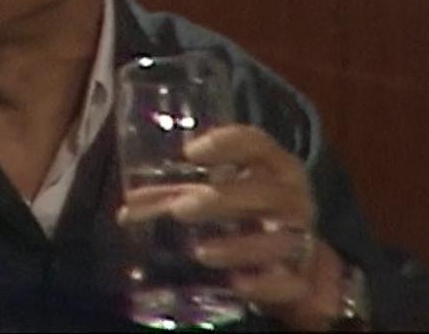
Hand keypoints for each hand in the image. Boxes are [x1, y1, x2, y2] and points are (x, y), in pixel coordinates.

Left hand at [117, 124, 343, 330]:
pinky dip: (263, 283)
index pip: (256, 143)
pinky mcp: (300, 278)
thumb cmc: (247, 213)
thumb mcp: (215, 197)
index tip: (191, 151)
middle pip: (265, 192)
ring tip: (201, 252)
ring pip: (279, 239)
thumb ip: (173, 197)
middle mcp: (291, 197)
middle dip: (223, 199)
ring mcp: (301, 237)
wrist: (294, 262)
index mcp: (272, 167)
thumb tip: (127, 209)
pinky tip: (237, 284)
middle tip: (180, 209)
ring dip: (239, 245)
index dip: (227, 143)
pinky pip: (288, 282)